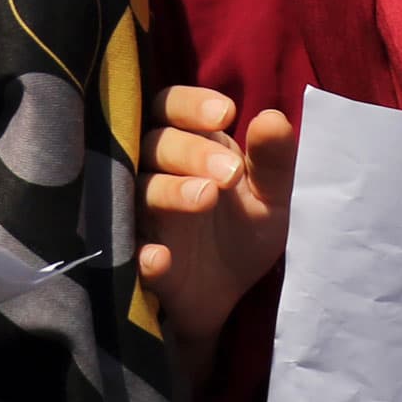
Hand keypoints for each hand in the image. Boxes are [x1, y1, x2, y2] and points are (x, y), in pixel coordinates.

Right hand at [137, 86, 297, 356]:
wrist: (230, 296)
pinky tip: (160, 258)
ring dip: (171, 191)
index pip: (172, 107)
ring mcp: (142, 215)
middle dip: (191, 151)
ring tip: (206, 198)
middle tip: (229, 173)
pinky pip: (128, 252)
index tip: (225, 114)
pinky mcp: (134, 260)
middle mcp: (157, 172)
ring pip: (141, 190)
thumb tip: (273, 118)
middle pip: (156, 144)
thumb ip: (273, 161)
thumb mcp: (271, 198)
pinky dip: (141, 254)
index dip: (191, 104)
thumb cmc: (245, 231)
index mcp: (190, 145)